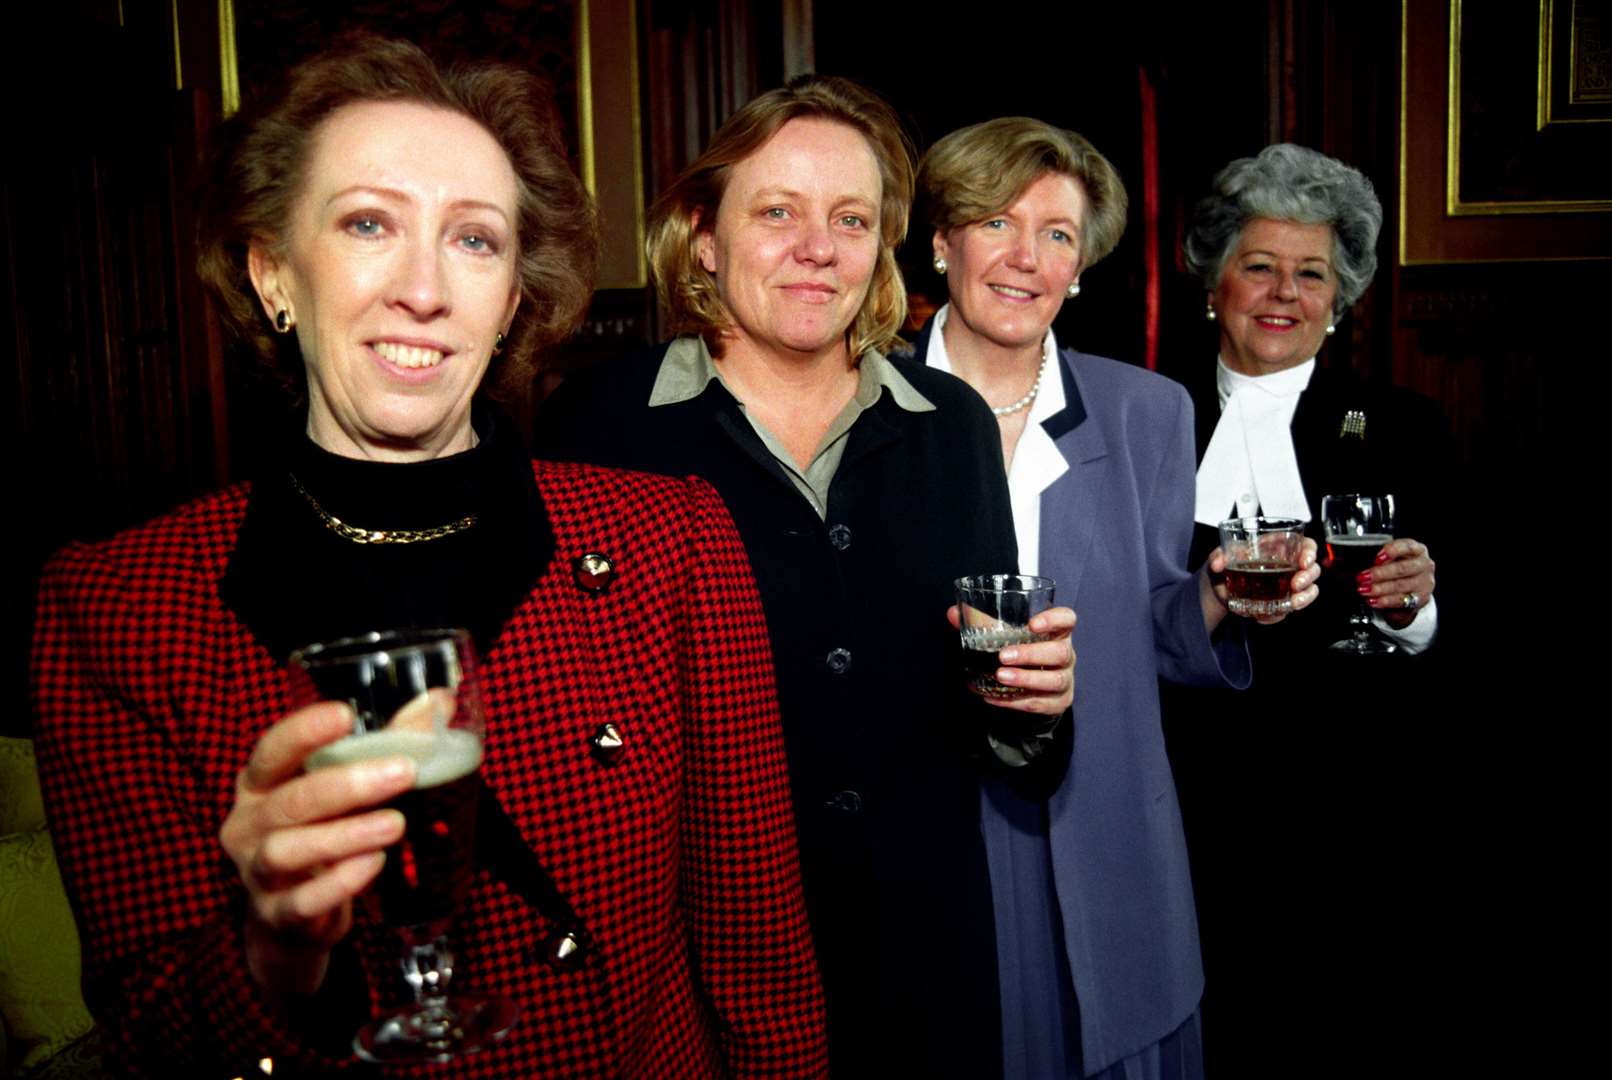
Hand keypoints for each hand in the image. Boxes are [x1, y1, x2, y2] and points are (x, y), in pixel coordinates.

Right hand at [218, 701, 415, 995]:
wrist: (294, 919)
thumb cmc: (322, 832)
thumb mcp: (346, 787)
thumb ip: (388, 742)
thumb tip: (439, 700)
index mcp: (262, 783)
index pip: (271, 750)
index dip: (304, 731)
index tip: (345, 715)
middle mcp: (249, 824)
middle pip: (289, 800)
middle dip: (347, 785)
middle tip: (402, 773)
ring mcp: (258, 872)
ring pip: (288, 850)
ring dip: (345, 835)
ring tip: (396, 824)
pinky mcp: (277, 914)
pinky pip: (302, 900)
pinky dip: (339, 883)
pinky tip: (374, 864)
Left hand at [948, 604, 1075, 714]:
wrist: (1036, 688)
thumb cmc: (1021, 652)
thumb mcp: (1006, 635)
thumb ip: (982, 623)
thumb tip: (953, 613)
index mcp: (1057, 632)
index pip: (1067, 619)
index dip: (1054, 619)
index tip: (1032, 624)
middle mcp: (1066, 655)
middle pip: (1060, 653)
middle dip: (1031, 654)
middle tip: (1003, 656)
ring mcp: (1066, 679)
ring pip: (1054, 680)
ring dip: (1026, 679)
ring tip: (1000, 676)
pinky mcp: (1059, 702)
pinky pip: (1040, 703)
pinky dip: (1016, 702)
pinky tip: (994, 697)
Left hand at [1202, 539, 1321, 625]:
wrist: (1218, 587)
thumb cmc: (1225, 564)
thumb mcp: (1218, 556)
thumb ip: (1217, 557)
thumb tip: (1217, 564)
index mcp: (1278, 548)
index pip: (1305, 545)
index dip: (1310, 551)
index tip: (1304, 561)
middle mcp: (1288, 565)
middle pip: (1312, 569)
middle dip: (1308, 577)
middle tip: (1296, 584)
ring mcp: (1287, 585)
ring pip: (1309, 590)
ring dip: (1305, 598)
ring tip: (1292, 603)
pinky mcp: (1281, 602)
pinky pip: (1289, 609)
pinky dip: (1280, 614)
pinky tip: (1265, 616)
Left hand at [1354, 537, 1434, 629]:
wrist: (1407, 593)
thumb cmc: (1391, 571)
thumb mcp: (1377, 562)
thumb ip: (1354, 560)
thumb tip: (1327, 561)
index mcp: (1415, 549)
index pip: (1407, 546)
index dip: (1392, 551)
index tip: (1376, 557)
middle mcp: (1423, 564)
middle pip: (1402, 568)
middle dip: (1380, 573)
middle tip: (1361, 577)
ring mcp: (1424, 582)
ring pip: (1401, 585)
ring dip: (1379, 588)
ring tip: (1362, 590)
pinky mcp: (1420, 599)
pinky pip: (1401, 600)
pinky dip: (1384, 601)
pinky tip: (1372, 601)